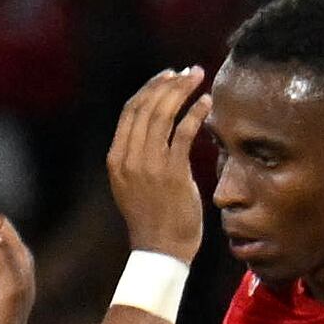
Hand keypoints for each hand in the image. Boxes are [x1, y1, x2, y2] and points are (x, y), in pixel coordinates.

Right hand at [106, 66, 212, 257]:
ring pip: (163, 115)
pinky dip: (196, 113)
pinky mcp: (172, 173)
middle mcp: (128, 158)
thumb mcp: (135, 183)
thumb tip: (157, 127)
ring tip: (199, 78)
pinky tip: (208, 103)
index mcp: (116, 158)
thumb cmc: (155, 218)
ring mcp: (149, 165)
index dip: (149, 89)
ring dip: (182, 92)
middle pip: (145, 107)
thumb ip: (141, 155)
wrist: (161, 251)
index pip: (130, 111)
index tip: (167, 77)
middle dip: (168, 84)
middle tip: (188, 71)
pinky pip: (184, 133)